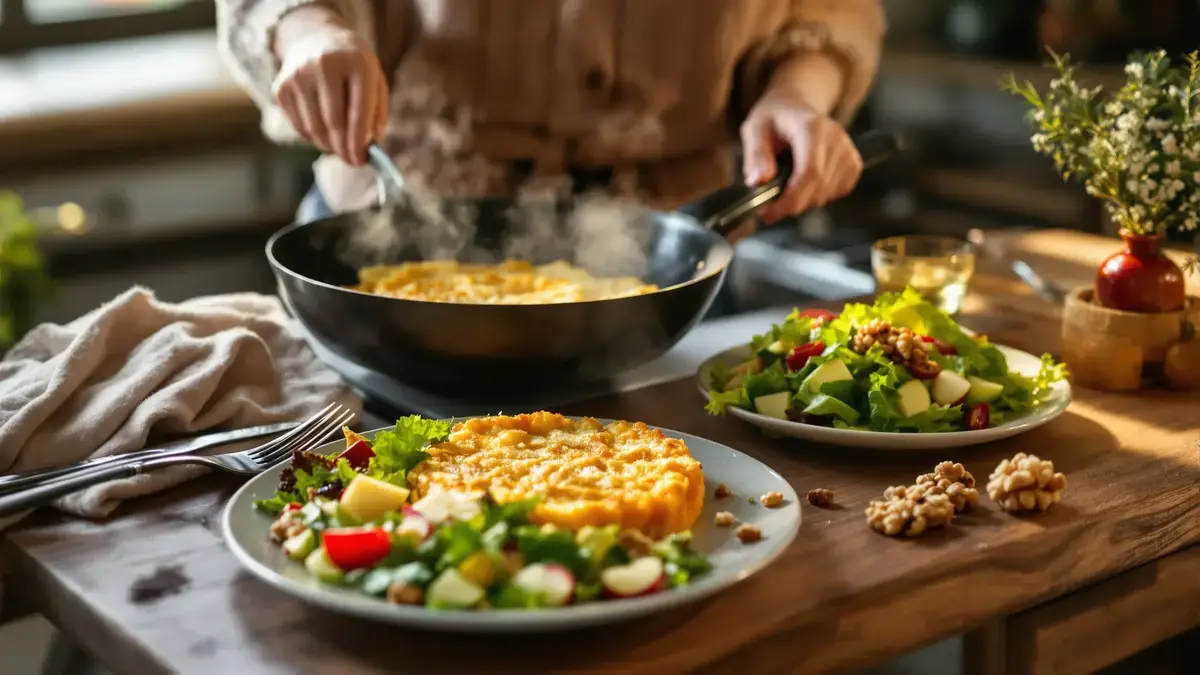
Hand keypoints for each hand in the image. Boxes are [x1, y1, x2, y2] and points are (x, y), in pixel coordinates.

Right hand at [272, 27, 388, 165]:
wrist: (316, 39)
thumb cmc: (353, 68)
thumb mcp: (374, 82)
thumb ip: (376, 115)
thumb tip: (370, 149)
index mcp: (357, 63)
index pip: (359, 112)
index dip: (360, 142)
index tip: (361, 161)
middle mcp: (325, 65)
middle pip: (334, 123)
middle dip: (344, 149)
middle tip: (351, 161)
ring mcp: (299, 74)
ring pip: (315, 128)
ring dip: (328, 146)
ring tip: (338, 146)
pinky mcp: (281, 87)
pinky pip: (299, 126)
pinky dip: (312, 137)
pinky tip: (322, 130)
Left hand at [740, 88, 862, 224]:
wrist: (796, 107)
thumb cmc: (773, 120)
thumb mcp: (754, 130)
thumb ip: (756, 155)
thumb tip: (759, 181)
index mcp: (812, 127)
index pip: (810, 172)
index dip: (791, 199)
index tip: (769, 213)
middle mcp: (836, 137)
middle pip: (819, 188)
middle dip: (792, 204)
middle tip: (770, 206)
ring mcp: (848, 150)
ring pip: (827, 194)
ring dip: (803, 201)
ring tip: (785, 186)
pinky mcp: (854, 163)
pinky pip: (837, 193)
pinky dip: (818, 196)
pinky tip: (805, 183)